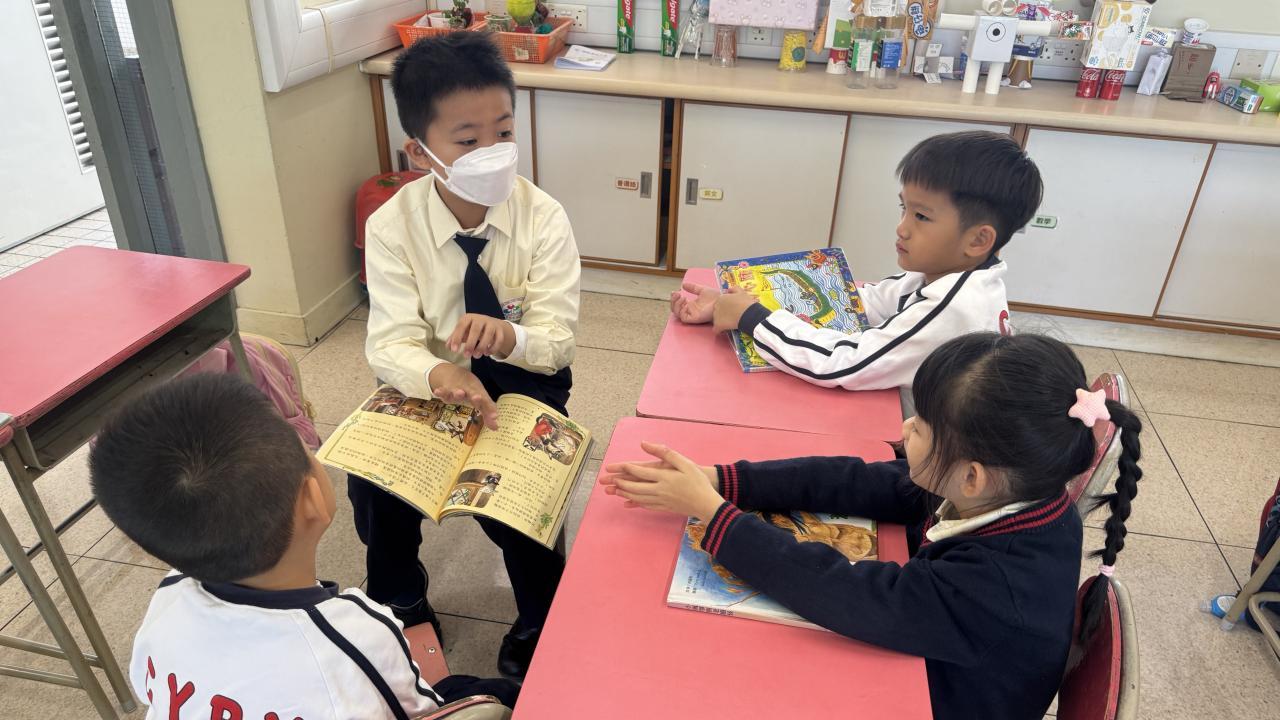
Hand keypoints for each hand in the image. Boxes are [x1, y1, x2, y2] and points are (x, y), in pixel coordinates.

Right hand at [428, 363, 498, 429]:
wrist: (455, 373)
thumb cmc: (470, 389)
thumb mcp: (480, 399)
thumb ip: (487, 413)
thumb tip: (496, 428)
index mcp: (478, 394)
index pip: (485, 401)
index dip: (490, 409)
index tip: (494, 416)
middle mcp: (469, 391)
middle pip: (472, 393)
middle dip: (475, 396)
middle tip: (477, 397)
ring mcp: (457, 389)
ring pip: (457, 391)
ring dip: (458, 393)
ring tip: (459, 393)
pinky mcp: (445, 389)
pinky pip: (443, 391)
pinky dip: (441, 391)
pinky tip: (437, 391)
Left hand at [447, 314, 515, 359]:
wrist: (491, 324)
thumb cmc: (472, 329)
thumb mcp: (463, 331)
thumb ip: (455, 338)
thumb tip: (448, 347)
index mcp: (468, 318)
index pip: (461, 326)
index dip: (457, 338)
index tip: (454, 350)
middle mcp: (480, 319)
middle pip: (476, 329)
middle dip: (470, 344)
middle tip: (466, 356)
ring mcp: (491, 324)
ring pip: (489, 334)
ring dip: (482, 346)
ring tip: (476, 356)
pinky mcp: (500, 330)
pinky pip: (499, 339)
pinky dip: (493, 348)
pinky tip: (487, 353)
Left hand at [601, 442, 723, 520]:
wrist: (707, 503)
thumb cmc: (697, 481)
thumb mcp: (684, 462)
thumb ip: (664, 453)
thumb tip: (644, 443)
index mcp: (663, 477)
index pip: (640, 471)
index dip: (625, 469)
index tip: (612, 466)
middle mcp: (659, 490)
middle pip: (634, 487)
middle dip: (620, 483)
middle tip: (608, 481)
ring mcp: (661, 501)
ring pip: (638, 497)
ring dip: (624, 493)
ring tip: (614, 491)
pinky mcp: (665, 508)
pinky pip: (646, 506)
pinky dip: (635, 503)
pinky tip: (629, 503)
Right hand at [669, 282, 718, 324]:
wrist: (722, 301)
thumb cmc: (715, 297)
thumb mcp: (701, 290)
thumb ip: (693, 288)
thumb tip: (683, 285)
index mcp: (691, 305)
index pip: (679, 304)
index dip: (674, 299)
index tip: (675, 291)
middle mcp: (690, 310)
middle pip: (676, 310)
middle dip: (673, 302)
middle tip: (676, 294)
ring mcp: (692, 315)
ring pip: (678, 314)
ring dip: (676, 305)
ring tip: (681, 297)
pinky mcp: (694, 319)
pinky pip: (683, 317)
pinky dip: (681, 310)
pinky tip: (686, 302)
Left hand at [712, 285, 758, 333]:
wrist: (750, 314)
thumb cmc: (747, 303)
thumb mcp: (742, 292)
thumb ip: (734, 289)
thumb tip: (728, 290)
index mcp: (721, 298)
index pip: (720, 304)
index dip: (726, 308)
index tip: (732, 311)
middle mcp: (716, 306)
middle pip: (716, 312)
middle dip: (722, 315)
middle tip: (732, 317)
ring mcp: (716, 316)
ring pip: (716, 321)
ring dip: (721, 322)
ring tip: (730, 324)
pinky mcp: (718, 325)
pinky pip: (716, 330)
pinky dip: (720, 331)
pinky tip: (725, 331)